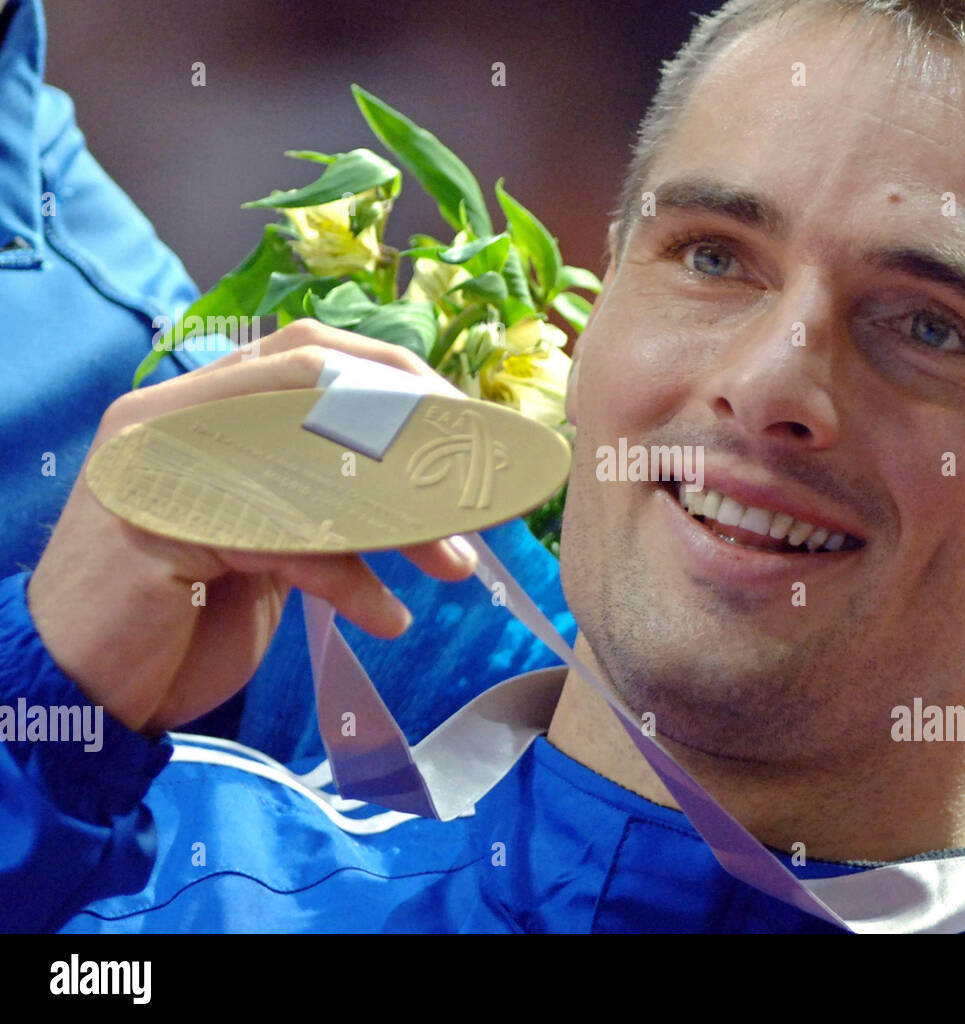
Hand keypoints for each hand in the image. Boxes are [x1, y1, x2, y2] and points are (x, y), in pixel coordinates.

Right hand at [27, 320, 477, 735]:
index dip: (397, 381)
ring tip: (453, 564)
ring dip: (396, 520)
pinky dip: (346, 580)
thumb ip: (317, 496)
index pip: (310, 353)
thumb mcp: (264, 538)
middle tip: (474, 493)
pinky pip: (278, 541)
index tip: (467, 426)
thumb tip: (434, 495)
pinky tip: (387, 617)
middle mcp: (173, 417)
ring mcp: (156, 468)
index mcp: (199, 402)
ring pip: (303, 466)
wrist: (87, 686)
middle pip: (316, 393)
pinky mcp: (154, 533)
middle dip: (408, 440)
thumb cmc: (184, 609)